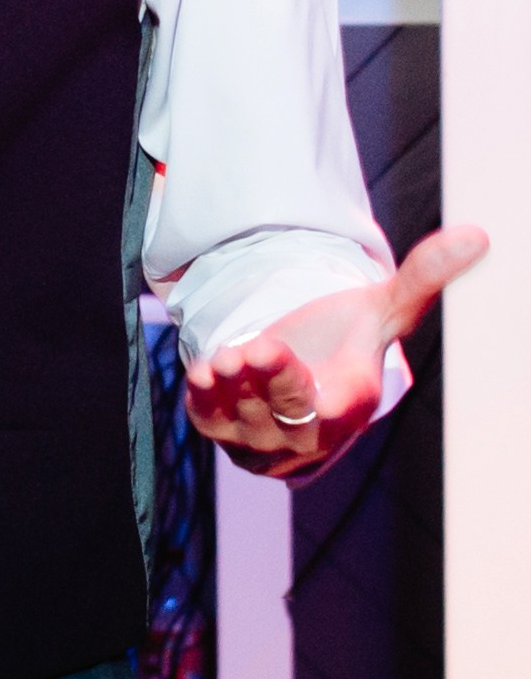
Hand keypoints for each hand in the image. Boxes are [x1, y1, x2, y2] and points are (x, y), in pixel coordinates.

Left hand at [184, 223, 488, 477]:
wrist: (300, 357)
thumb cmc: (346, 334)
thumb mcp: (382, 306)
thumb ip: (421, 280)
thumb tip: (475, 236)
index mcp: (349, 406)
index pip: (323, 411)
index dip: (300, 392)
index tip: (282, 364)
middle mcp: (308, 435)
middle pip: (279, 419)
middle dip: (262, 385)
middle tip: (243, 350)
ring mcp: (263, 441)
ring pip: (239, 422)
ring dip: (228, 391)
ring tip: (221, 358)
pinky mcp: (225, 432)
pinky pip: (209, 420)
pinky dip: (203, 399)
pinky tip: (203, 372)